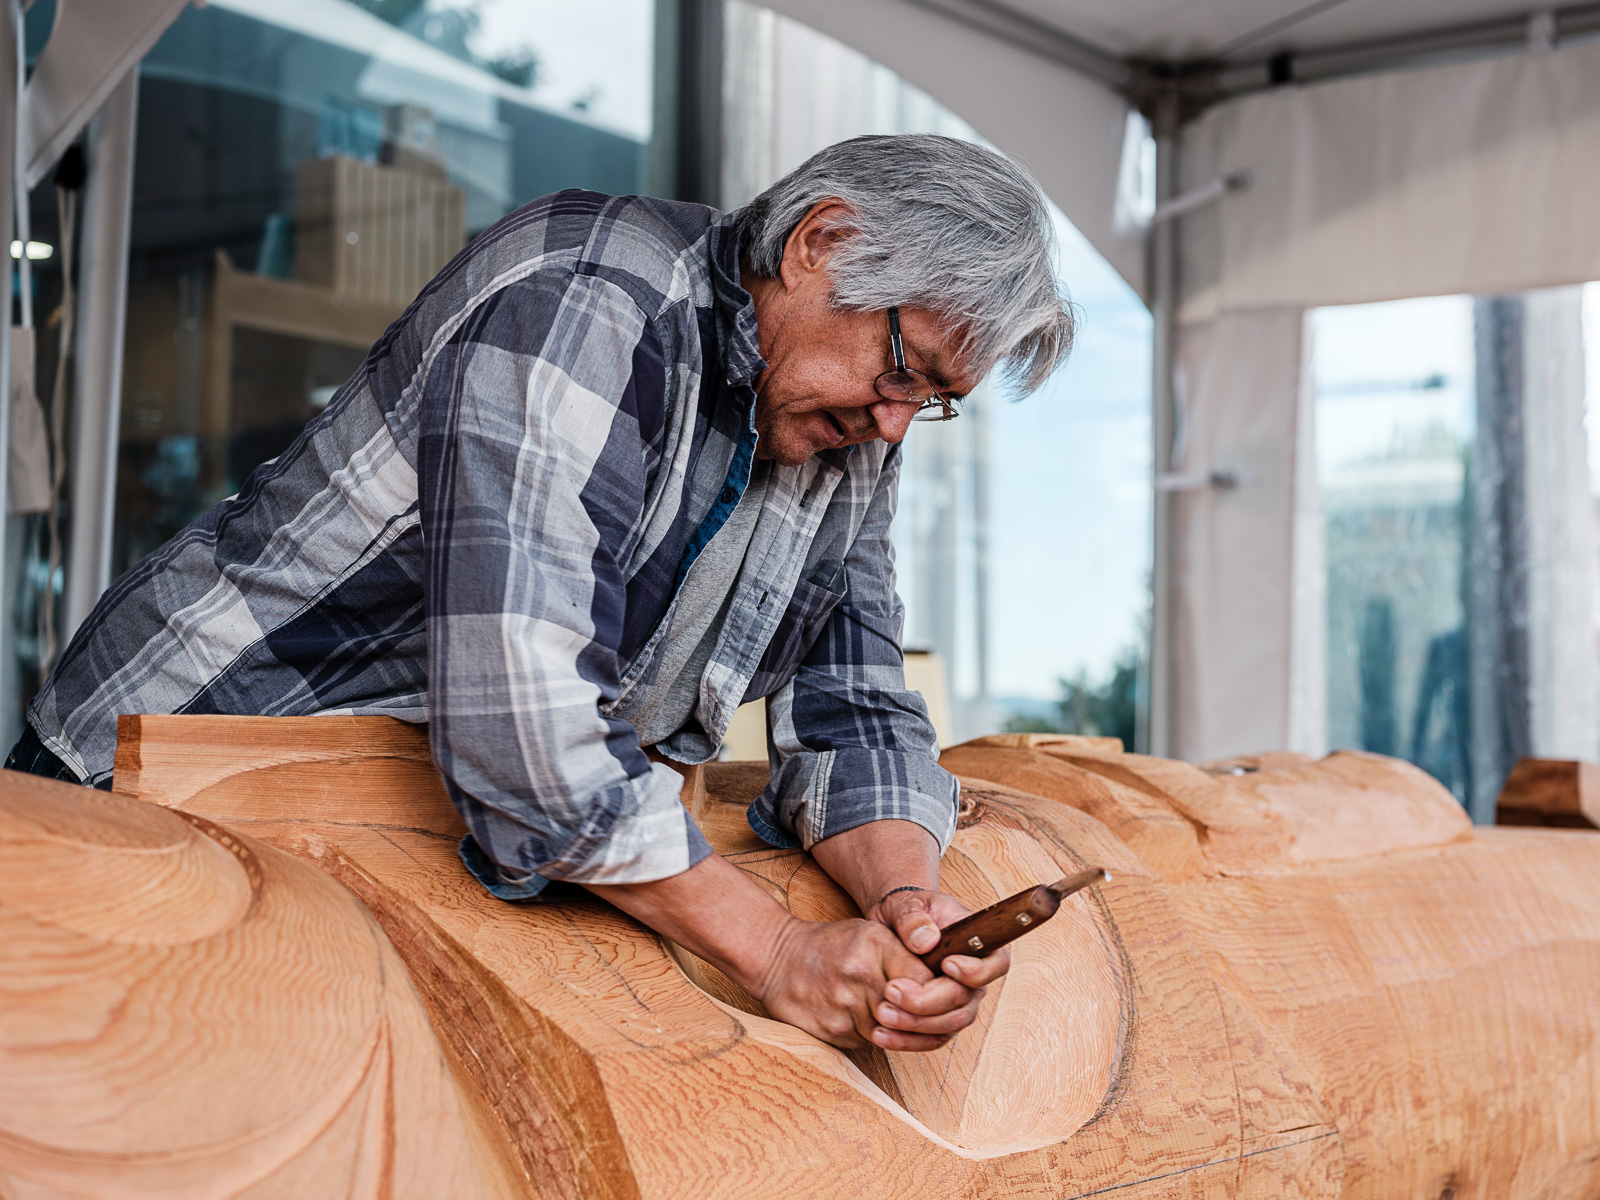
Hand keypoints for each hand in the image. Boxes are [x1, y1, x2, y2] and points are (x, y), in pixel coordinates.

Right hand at [754, 915, 982, 1051]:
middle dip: (916, 1017)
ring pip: (891, 1033)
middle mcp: (861, 977)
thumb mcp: (870, 934)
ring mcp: (845, 1007)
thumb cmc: (830, 945)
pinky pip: (866, 1044)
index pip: (926, 983)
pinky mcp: (832, 1031)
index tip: (934, 998)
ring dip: (893, 1029)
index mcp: (875, 946)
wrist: (778, 958)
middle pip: (911, 1014)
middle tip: (913, 1012)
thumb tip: (943, 987)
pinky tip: (856, 1017)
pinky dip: (868, 1035)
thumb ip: (906, 956)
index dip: (934, 996)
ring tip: (879, 1010)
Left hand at [867, 886, 1011, 1030]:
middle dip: (928, 1002)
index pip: (995, 963)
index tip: (947, 964)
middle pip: (965, 1001)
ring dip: (915, 1025)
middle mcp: (974, 977)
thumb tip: (926, 942)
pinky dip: (906, 1040)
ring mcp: (958, 1001)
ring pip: (949, 1025)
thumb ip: (913, 917)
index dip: (976, 971)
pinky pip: (930, 1038)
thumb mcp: (906, 904)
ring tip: (881, 1014)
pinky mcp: (938, 1018)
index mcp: (977, 943)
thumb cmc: (906, 911)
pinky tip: (881, 1034)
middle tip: (892, 990)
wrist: (892, 927)